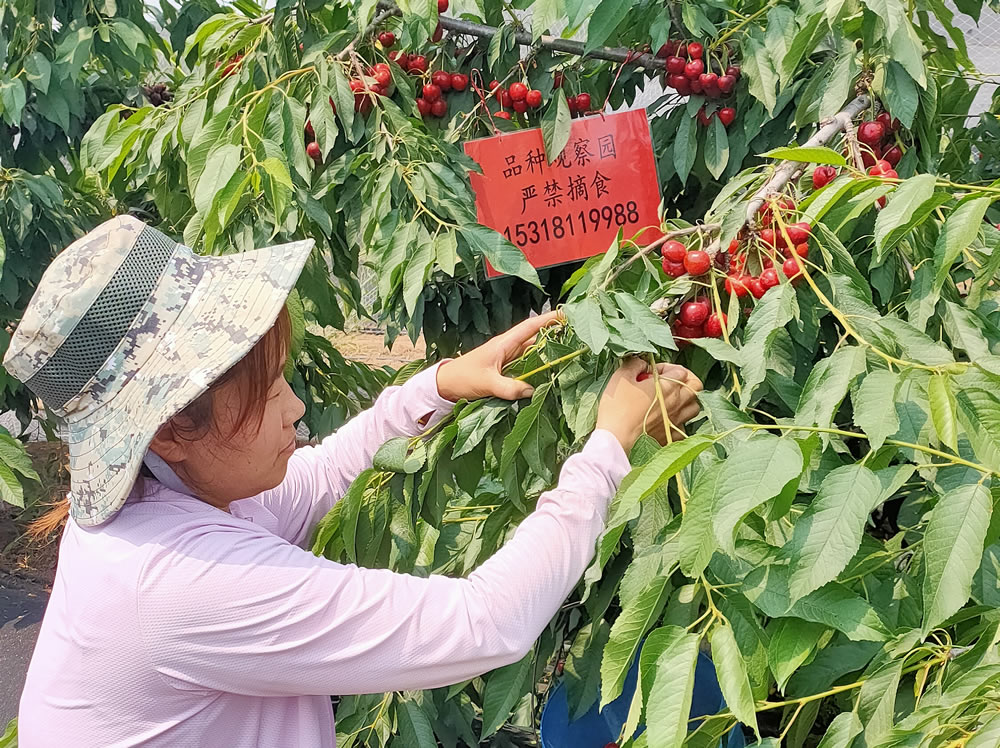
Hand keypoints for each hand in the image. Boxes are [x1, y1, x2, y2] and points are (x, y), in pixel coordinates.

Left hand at [436, 311, 562, 401]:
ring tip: (569, 354)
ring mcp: (507, 359)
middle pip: (535, 340)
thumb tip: (532, 391)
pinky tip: (549, 374)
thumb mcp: (486, 383)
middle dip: (554, 336)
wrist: (445, 385)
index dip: (548, 320)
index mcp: (503, 344)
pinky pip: (526, 367)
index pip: (529, 327)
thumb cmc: (462, 378)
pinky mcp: (506, 370)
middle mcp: (508, 348)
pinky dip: (537, 369)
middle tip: (576, 336)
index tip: (566, 314)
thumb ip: (509, 388)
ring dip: (547, 354)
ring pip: (532, 354)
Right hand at [596, 359, 702, 451]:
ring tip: (671, 399)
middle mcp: (678, 403)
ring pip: (695, 406)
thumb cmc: (617, 407)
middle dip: (685, 379)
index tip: (652, 372)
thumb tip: (642, 362)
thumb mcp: (621, 377)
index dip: (666, 367)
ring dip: (686, 399)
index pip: (680, 370)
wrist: (616, 439)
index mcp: (669, 386)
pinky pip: (685, 426)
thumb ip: (634, 364)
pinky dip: (679, 420)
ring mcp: (676, 421)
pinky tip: (667, 419)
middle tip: (670, 380)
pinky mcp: (671, 437)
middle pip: (696, 385)